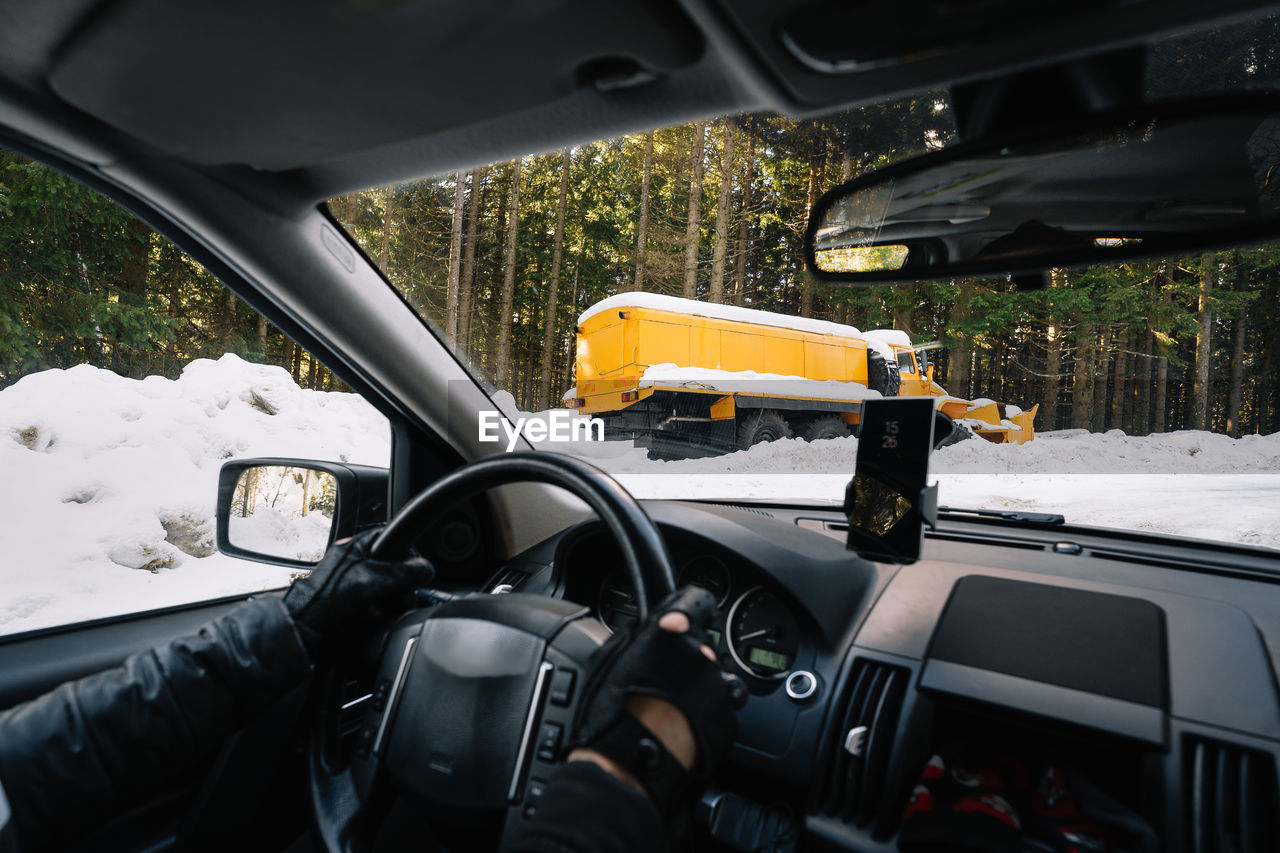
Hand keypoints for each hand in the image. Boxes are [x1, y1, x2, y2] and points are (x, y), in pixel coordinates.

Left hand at [282, 527, 433, 657]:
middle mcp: (355, 563)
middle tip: (400, 596)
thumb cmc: (328, 602)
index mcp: (357, 547)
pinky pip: (380, 606)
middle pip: (395, 568)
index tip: (417, 570)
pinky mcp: (354, 605)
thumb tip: (426, 569)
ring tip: (385, 610)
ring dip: (393, 601)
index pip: (394, 539)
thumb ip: (405, 572)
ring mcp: (354, 584)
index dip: (408, 555)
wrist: (304, 633)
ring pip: (389, 589)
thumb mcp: (375, 580)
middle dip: (401, 585)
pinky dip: (382, 612)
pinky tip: (376, 618)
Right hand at [569, 586, 745, 818]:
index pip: (696, 603)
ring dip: (697, 687)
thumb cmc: (614, 714)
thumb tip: (649, 626)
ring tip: (671, 708)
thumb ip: (636, 634)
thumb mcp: (610, 660)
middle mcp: (702, 655)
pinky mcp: (728, 719)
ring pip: (713, 678)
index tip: (683, 619)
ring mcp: (719, 688)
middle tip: (661, 681)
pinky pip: (720, 708)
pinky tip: (682, 726)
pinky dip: (706, 715)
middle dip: (686, 658)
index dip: (688, 611)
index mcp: (672, 634)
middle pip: (701, 646)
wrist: (633, 763)